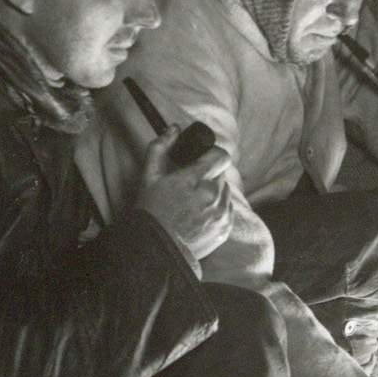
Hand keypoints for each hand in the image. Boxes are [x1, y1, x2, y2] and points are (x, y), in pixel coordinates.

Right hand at [134, 128, 231, 261]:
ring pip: (225, 191)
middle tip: (191, 187)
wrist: (158, 248)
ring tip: (195, 203)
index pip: (220, 155)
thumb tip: (174, 129)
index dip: (213, 155)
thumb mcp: (149, 176)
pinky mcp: (225, 227)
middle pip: (221, 175)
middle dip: (208, 176)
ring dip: (214, 192)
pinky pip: (228, 209)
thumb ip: (161, 147)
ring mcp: (221, 212)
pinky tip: (200, 215)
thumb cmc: (151, 211)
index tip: (204, 160)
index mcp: (196, 179)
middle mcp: (213, 194)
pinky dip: (218, 208)